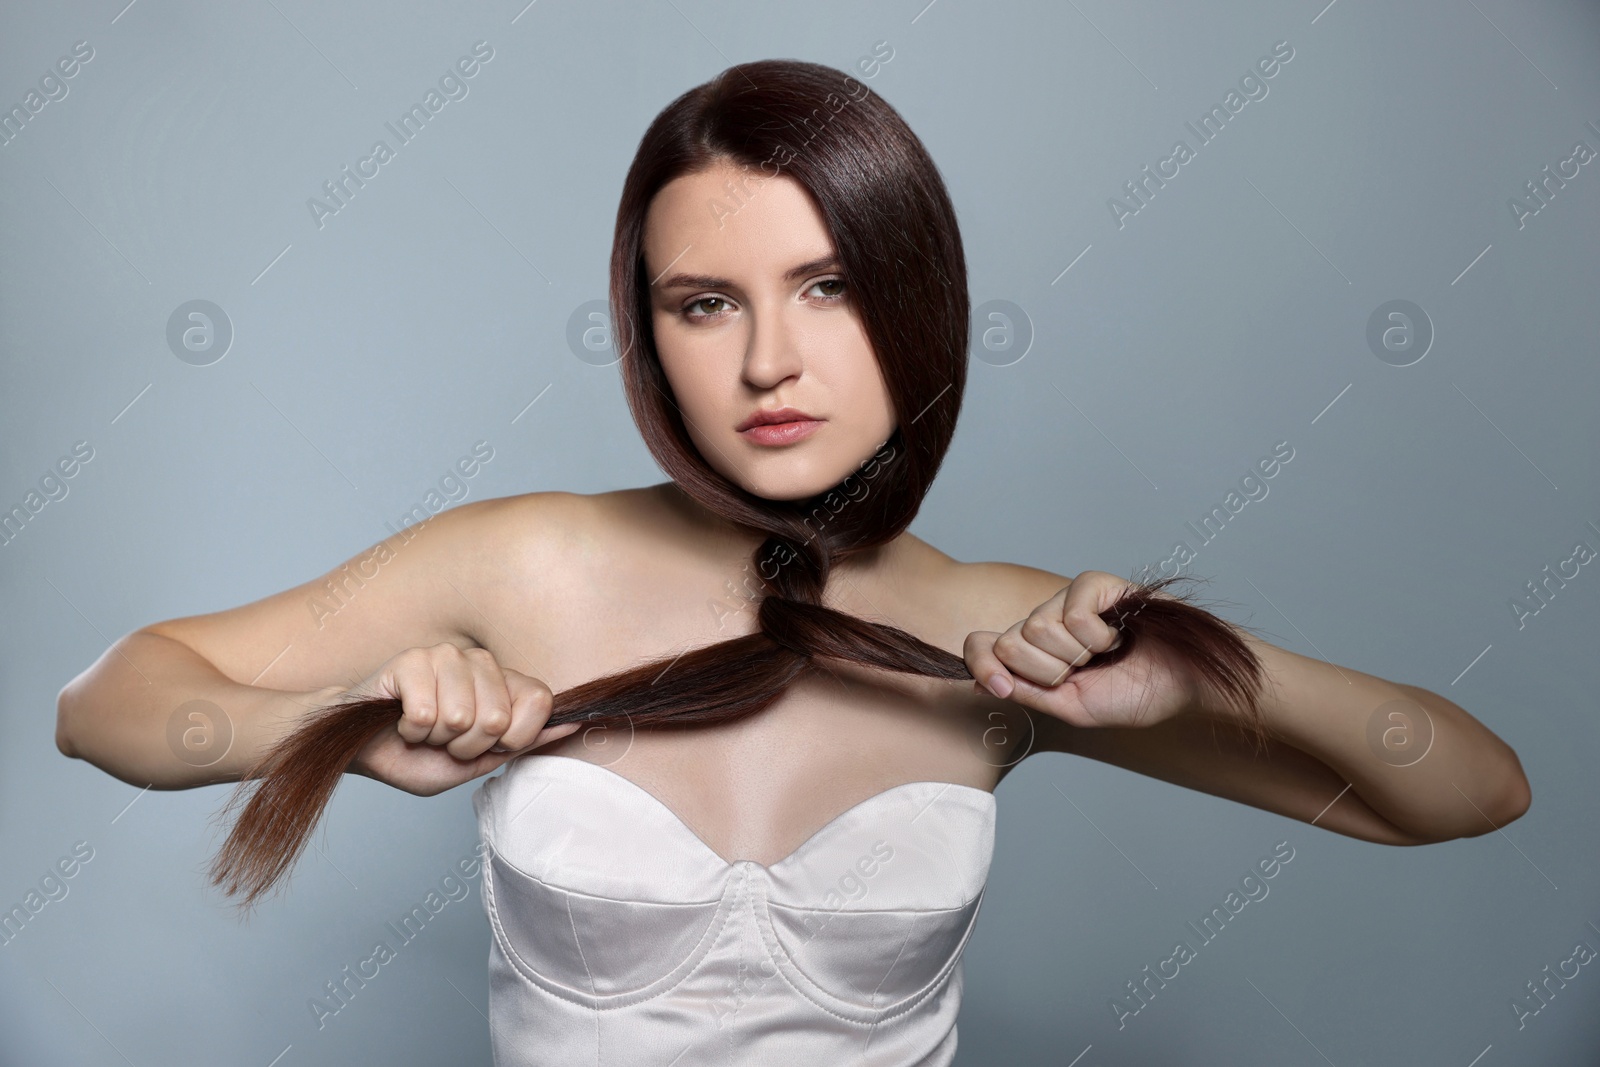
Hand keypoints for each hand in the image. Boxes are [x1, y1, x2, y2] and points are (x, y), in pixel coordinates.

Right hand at [337, 643, 579, 795]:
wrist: (364, 750)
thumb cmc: (417, 755)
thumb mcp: (477, 760)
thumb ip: (522, 742)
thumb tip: (575, 724)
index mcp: (503, 681)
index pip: (540, 700)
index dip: (513, 738)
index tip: (486, 746)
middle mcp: (480, 661)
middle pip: (498, 718)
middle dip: (466, 746)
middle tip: (444, 741)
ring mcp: (446, 655)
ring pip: (461, 716)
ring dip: (436, 739)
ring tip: (423, 731)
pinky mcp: (411, 659)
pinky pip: (425, 713)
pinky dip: (410, 732)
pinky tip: (401, 720)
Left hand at [963, 570, 1199, 729]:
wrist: (1184, 684)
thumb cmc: (1133, 694)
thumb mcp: (1071, 707)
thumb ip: (1027, 692)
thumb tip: (980, 682)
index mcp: (1034, 654)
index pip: (982, 645)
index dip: (982, 664)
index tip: (1004, 687)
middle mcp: (1045, 622)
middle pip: (1009, 643)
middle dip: (1048, 671)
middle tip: (1082, 672)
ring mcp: (1067, 601)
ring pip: (1036, 628)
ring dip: (1077, 654)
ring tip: (1104, 654)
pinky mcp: (1093, 585)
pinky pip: (1072, 613)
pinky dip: (1097, 636)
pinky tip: (1116, 636)